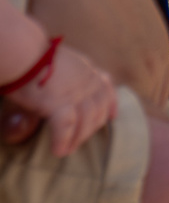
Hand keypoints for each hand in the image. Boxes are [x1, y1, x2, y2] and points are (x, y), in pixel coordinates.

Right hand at [10, 39, 115, 158]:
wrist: (22, 52)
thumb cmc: (31, 56)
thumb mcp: (59, 63)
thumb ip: (66, 78)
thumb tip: (58, 94)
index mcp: (86, 69)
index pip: (106, 87)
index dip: (111, 103)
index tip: (112, 117)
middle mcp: (87, 80)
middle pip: (99, 108)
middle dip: (93, 127)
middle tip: (80, 140)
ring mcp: (76, 91)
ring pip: (87, 120)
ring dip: (79, 138)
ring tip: (69, 150)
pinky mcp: (59, 102)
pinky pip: (67, 126)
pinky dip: (63, 140)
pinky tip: (58, 151)